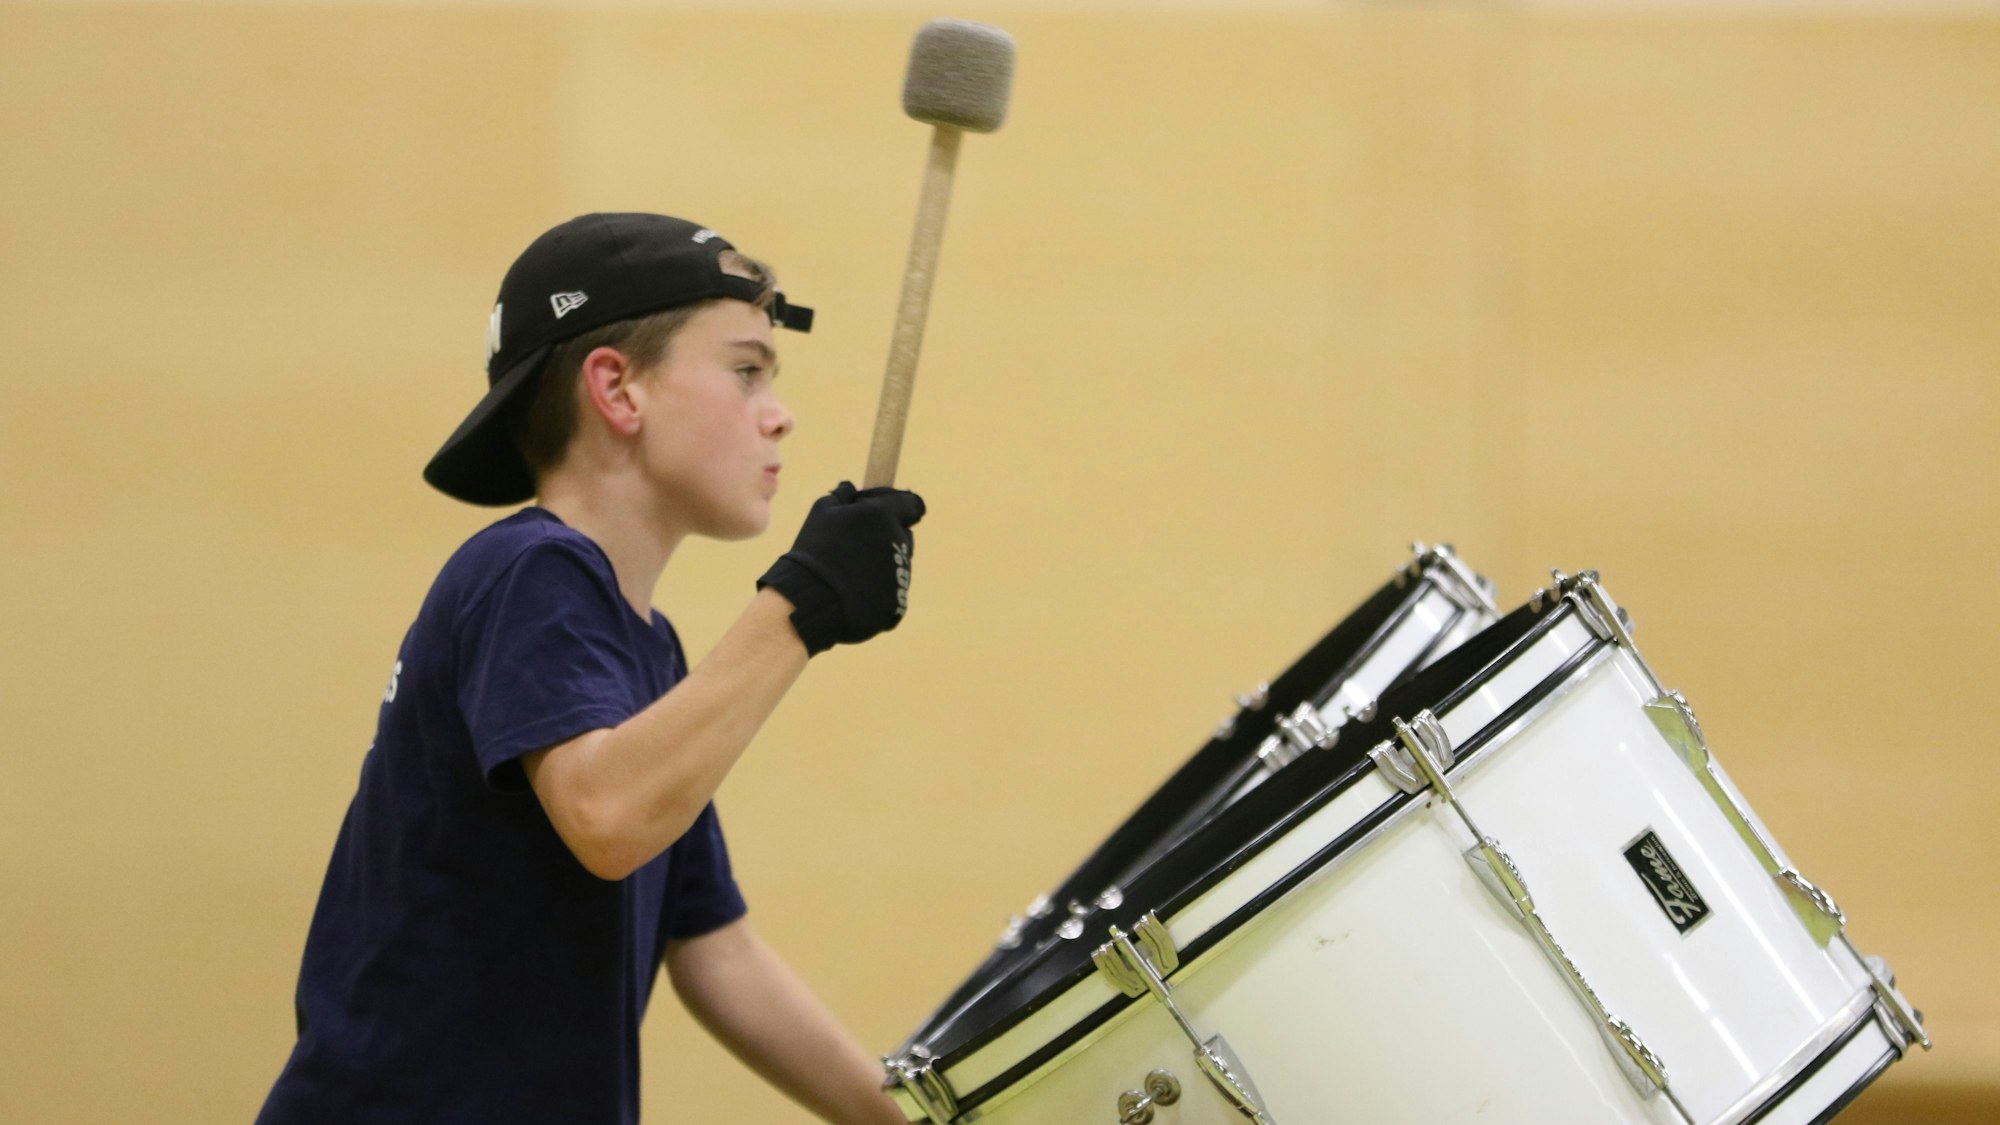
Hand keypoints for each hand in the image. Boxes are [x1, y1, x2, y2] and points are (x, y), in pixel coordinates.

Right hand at [756, 482, 925, 655]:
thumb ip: (845, 494)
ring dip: (882, 561)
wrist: (810, 600)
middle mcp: (899, 543)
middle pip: (904, 534)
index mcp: (884, 515)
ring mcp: (901, 574)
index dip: (898, 506)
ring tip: (851, 571)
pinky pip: (893, 588)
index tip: (883, 512)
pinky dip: (878, 587)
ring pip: (899, 562)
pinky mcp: (898, 601)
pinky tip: (855, 590)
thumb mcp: (823, 510)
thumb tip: (856, 487)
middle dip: (886, 534)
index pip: (912, 504)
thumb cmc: (815, 550)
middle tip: (857, 544)